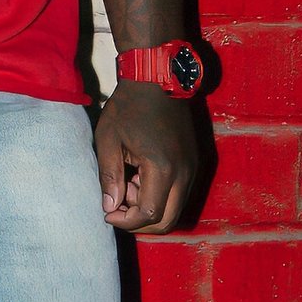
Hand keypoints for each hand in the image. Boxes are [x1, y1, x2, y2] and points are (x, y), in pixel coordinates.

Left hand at [95, 79, 199, 233]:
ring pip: (175, 209)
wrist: (156, 78)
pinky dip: (160, 197)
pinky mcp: (193, 163)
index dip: (126, 221)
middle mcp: (184, 173)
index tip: (107, 213)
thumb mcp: (109, 140)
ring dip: (150, 209)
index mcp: (162, 168)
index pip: (149, 215)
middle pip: (167, 221)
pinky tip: (140, 178)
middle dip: (140, 223)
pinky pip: (179, 194)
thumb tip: (109, 208)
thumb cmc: (128, 107)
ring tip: (127, 186)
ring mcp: (192, 169)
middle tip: (116, 207)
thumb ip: (109, 176)